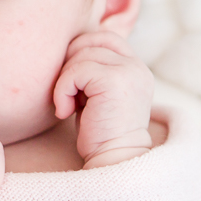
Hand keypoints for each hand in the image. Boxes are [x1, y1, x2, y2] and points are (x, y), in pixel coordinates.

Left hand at [52, 31, 154, 168]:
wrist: (112, 162)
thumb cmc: (100, 133)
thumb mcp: (99, 95)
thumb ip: (93, 71)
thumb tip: (69, 51)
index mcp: (136, 68)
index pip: (105, 38)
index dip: (81, 51)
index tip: (72, 82)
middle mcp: (137, 67)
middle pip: (92, 41)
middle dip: (71, 63)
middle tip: (67, 92)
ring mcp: (129, 72)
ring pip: (81, 55)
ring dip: (65, 80)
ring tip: (67, 106)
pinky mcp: (114, 81)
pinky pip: (76, 71)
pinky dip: (63, 90)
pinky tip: (65, 112)